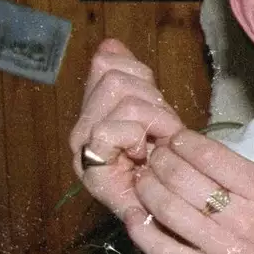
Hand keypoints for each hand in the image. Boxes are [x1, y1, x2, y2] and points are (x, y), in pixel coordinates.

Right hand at [68, 38, 185, 218]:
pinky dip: (138, 136)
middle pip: (116, 79)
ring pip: (123, 102)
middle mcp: (81, 128)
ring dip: (153, 120)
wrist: (172, 209)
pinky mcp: (91, 169)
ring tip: (156, 144)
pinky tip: (145, 154)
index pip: (108, 64)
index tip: (157, 106)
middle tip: (161, 131)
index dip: (142, 77)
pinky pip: (111, 131)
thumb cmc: (168, 163)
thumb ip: (133, 77)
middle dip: (152, 102)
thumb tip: (109, 44)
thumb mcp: (157, 112)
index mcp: (94, 110)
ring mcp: (84, 148)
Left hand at [124, 129, 253, 253]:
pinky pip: (162, 248)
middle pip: (183, 177)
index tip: (174, 140)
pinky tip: (135, 215)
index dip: (182, 142)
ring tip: (142, 181)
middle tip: (152, 158)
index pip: (211, 155)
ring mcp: (224, 249)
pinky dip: (141, 228)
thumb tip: (202, 155)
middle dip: (159, 161)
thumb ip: (246, 180)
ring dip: (145, 189)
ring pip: (167, 208)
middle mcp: (245, 218)